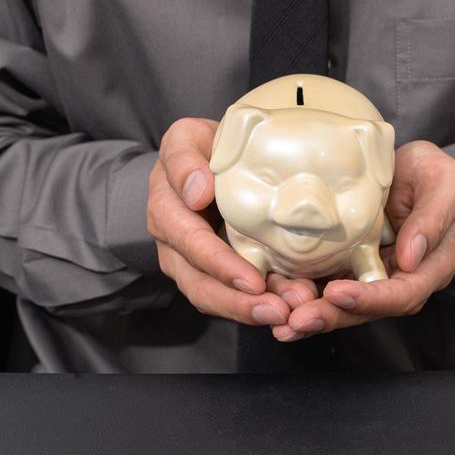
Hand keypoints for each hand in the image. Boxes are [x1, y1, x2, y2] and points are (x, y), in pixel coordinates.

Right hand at [147, 118, 317, 326]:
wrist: (203, 162)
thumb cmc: (200, 148)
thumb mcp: (186, 138)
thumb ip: (185, 159)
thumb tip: (197, 192)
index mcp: (166, 209)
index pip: (190, 243)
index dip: (219, 264)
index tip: (251, 280)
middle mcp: (173, 244)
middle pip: (199, 283)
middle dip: (237, 302)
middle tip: (277, 311)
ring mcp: (190, 263)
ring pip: (214, 298)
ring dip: (249, 311)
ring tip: (285, 316)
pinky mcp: (214, 272)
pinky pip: (230, 297)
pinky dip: (257, 306)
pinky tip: (288, 309)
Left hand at [274, 140, 454, 340]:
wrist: (406, 168)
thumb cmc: (431, 173)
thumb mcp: (445, 182)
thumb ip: (434, 218)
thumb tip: (410, 258)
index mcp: (428, 268)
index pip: (402, 295)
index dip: (371, 299)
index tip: (338, 292)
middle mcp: (397, 281)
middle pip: (366, 310)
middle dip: (331, 316)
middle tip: (297, 320)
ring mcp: (369, 277)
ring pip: (341, 306)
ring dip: (311, 316)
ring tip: (281, 323)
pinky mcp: (345, 266)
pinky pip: (323, 287)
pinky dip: (300, 296)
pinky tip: (275, 300)